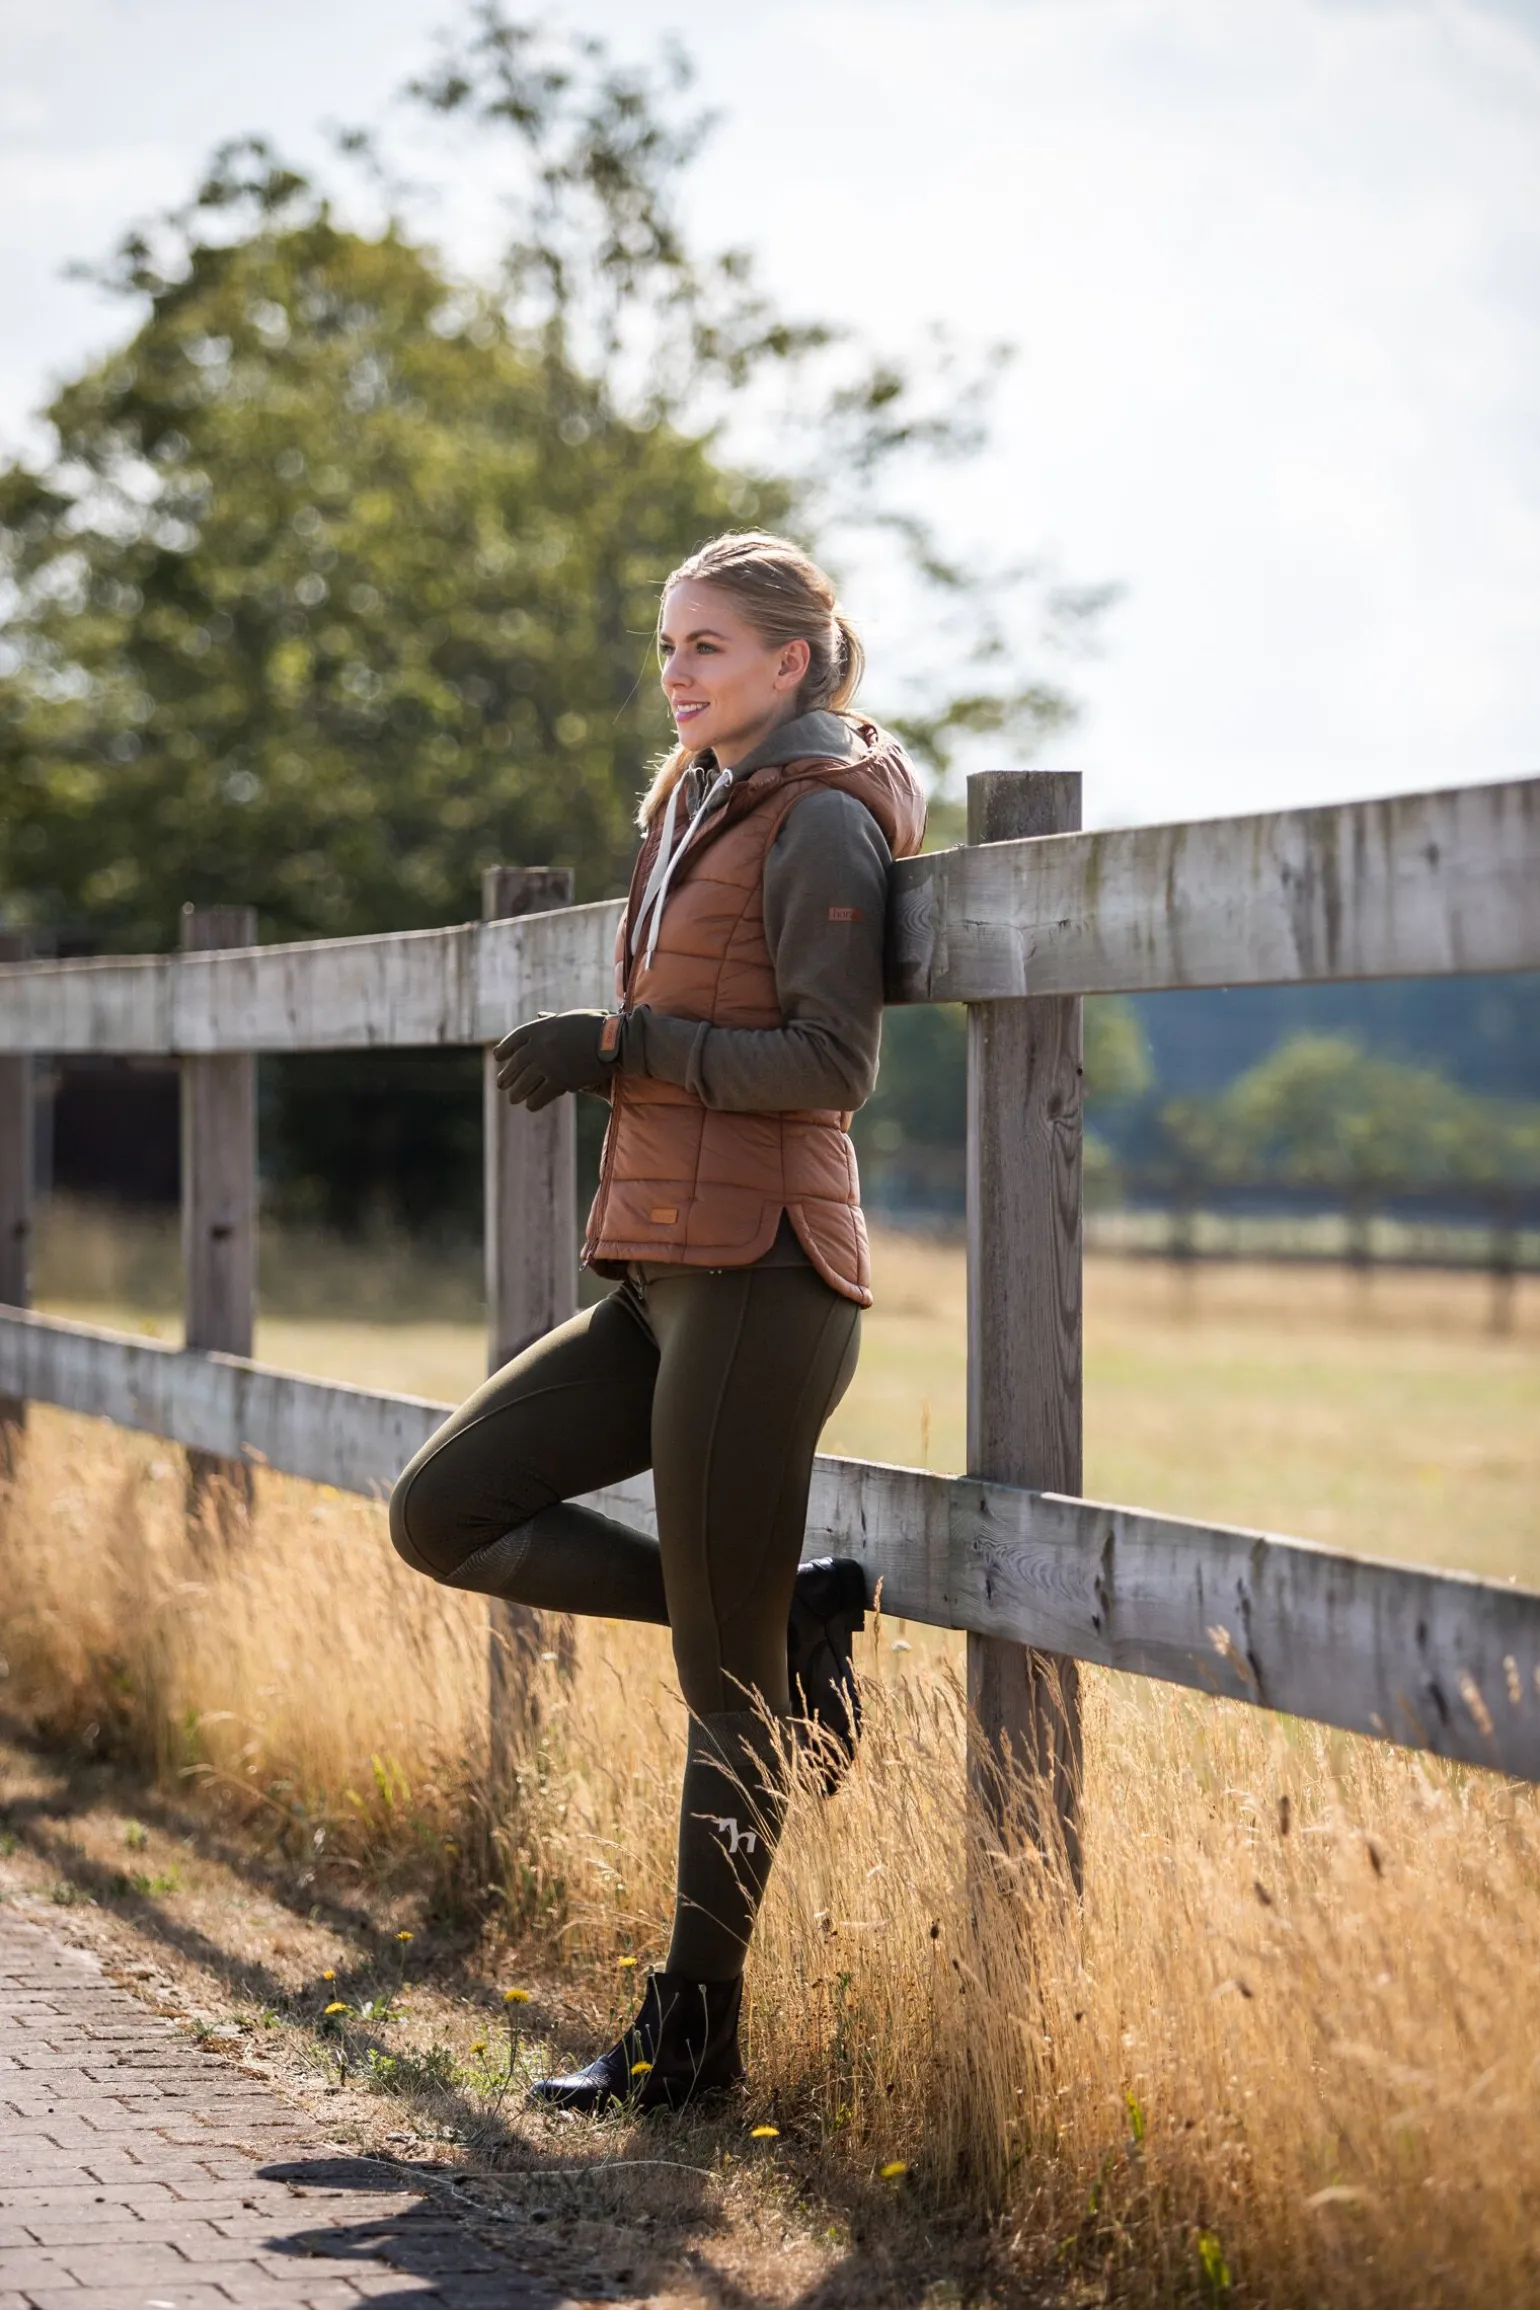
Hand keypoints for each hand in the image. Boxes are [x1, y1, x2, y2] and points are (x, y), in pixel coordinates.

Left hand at [495, 1010, 617, 1111]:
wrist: (613, 1039)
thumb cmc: (596, 1025)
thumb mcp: (569, 1017)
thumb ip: (551, 1020)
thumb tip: (539, 1015)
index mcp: (540, 1027)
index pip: (514, 1039)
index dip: (504, 1049)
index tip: (497, 1057)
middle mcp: (538, 1045)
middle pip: (516, 1064)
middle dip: (507, 1076)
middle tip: (501, 1085)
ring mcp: (547, 1064)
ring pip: (524, 1083)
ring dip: (517, 1093)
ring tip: (513, 1099)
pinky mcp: (559, 1081)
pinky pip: (540, 1096)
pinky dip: (534, 1102)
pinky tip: (531, 1105)